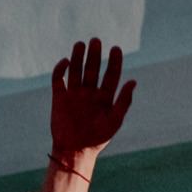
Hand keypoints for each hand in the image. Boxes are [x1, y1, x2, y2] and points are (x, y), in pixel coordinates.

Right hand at [50, 37, 135, 158]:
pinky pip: (58, 80)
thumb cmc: (97, 138)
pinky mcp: (59, 98)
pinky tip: (66, 62)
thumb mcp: (115, 120)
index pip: (111, 75)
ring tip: (81, 44)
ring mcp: (74, 94)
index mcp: (104, 97)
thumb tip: (133, 81)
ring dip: (78, 58)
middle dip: (94, 55)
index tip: (116, 49)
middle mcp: (89, 93)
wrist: (74, 150)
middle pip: (92, 69)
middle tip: (96, 41)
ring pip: (76, 71)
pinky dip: (60, 70)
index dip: (114, 62)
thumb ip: (123, 101)